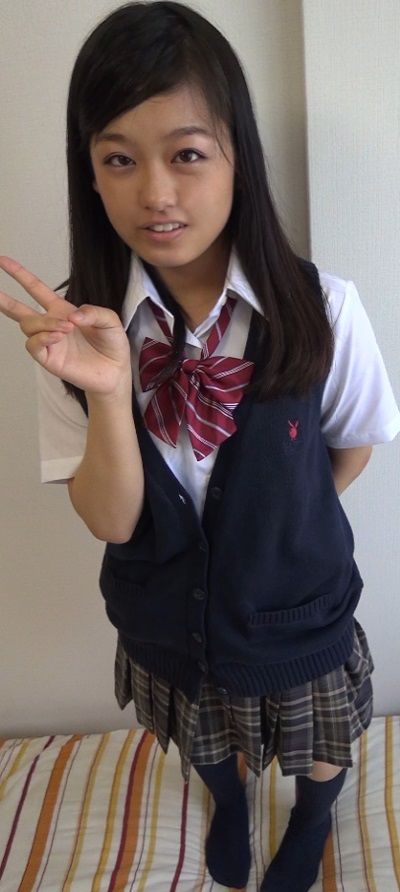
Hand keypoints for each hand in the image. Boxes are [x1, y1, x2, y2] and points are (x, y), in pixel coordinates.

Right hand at [0, 256, 131, 395]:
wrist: (116, 370)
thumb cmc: (112, 344)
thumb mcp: (110, 320)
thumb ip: (94, 312)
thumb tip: (73, 315)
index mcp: (62, 310)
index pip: (35, 289)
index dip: (19, 274)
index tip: (3, 261)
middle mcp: (50, 324)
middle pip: (19, 310)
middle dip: (4, 299)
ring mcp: (48, 342)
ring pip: (28, 326)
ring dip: (44, 323)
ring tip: (66, 328)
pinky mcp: (49, 359)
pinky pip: (33, 346)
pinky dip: (42, 338)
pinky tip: (58, 336)